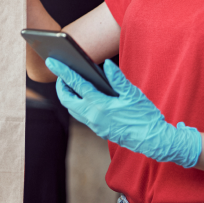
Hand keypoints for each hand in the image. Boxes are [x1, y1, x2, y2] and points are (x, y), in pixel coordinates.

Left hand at [45, 58, 201, 167]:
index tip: (52, 62)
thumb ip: (118, 78)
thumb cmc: (145, 115)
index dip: (63, 72)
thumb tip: (106, 64)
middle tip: (60, 73)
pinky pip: (81, 116)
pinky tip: (83, 96)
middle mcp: (93, 117)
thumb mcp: (133, 94)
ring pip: (73, 109)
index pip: (77, 85)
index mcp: (101, 105)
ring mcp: (95, 125)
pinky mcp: (98, 130)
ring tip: (69, 83)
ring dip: (68, 96)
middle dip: (61, 86)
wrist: (152, 140)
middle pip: (67, 100)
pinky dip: (77, 104)